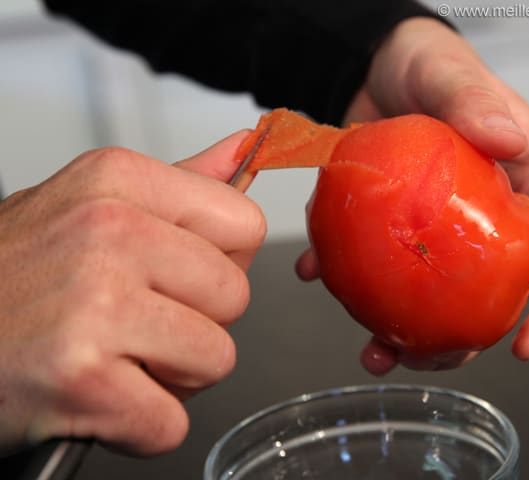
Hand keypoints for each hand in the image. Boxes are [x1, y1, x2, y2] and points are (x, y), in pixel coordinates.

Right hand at [0, 131, 265, 455]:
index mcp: (118, 181)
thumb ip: (183, 181)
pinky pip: (170, 424)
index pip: (245, 225)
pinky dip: (139, 427)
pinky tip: (97, 398)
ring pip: (216, 359)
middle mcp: (109, 232)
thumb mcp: (92, 202)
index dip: (219, 263)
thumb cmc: (14, 274)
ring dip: (172, 376)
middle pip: (236, 296)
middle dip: (196, 324)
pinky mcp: (80, 380)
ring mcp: (94, 304)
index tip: (173, 275)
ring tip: (115, 359)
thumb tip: (243, 147)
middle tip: (134, 323)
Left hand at [296, 17, 528, 373]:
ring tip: (374, 349)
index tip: (527, 346)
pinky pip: (377, 264)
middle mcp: (489, 218)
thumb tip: (507, 141)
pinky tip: (319, 274)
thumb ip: (475, 103)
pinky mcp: (396, 226)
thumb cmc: (430, 64)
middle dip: (466, 340)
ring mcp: (441, 229)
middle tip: (428, 358)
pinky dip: (348, 279)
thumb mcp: (453, 74)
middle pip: (496, 296)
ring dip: (404, 331)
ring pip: (435, 297)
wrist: (376, 65)